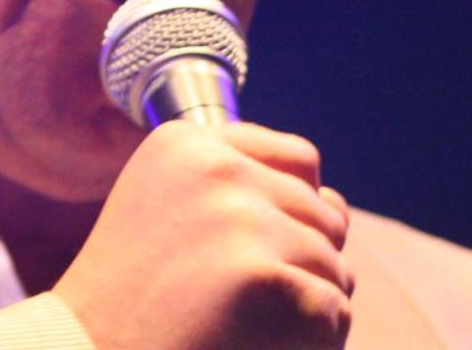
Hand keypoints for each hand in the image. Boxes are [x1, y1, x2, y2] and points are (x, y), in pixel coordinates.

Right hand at [54, 120, 353, 349]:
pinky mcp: (261, 278)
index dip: (287, 218)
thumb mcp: (167, 215)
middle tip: (228, 306)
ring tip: (235, 329)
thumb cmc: (135, 305)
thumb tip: (337, 203)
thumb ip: (245, 193)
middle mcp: (214, 167)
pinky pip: (333, 314)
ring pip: (334, 268)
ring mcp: (238, 219)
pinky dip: (309, 347)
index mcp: (187, 143)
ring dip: (302, 313)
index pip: (300, 161)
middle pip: (325, 217)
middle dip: (297, 269)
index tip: (232, 257)